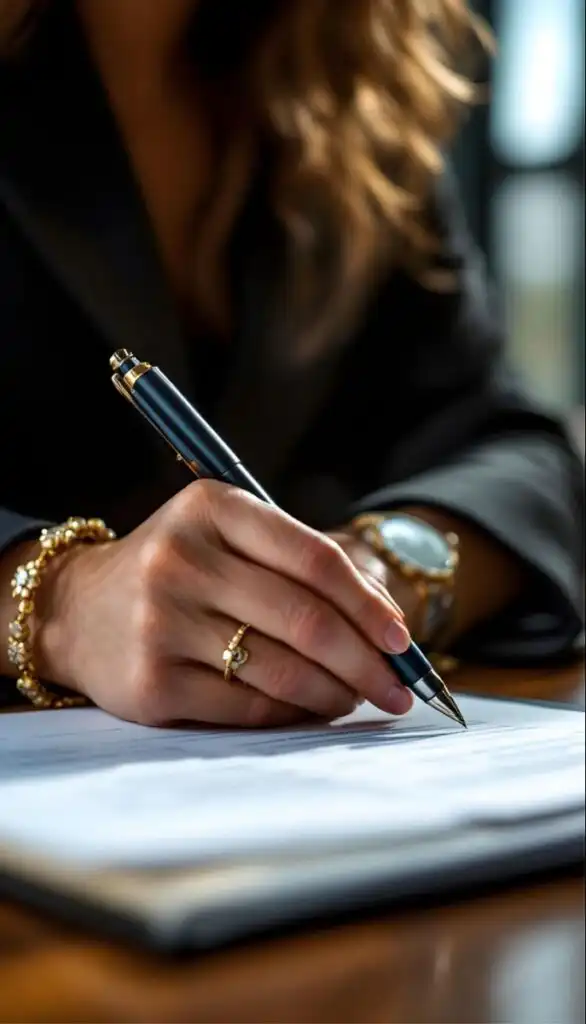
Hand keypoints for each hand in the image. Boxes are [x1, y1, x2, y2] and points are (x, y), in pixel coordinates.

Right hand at [35, 481, 412, 726]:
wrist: (77, 610)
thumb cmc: (176, 570)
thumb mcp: (225, 536)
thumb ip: (299, 565)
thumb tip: (384, 625)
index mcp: (211, 507)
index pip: (314, 558)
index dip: (370, 603)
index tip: (402, 638)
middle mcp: (182, 559)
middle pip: (307, 619)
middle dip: (368, 661)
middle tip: (399, 687)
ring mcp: (162, 623)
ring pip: (284, 670)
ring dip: (337, 692)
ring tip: (357, 697)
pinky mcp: (151, 684)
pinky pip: (250, 708)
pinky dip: (294, 714)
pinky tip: (312, 710)